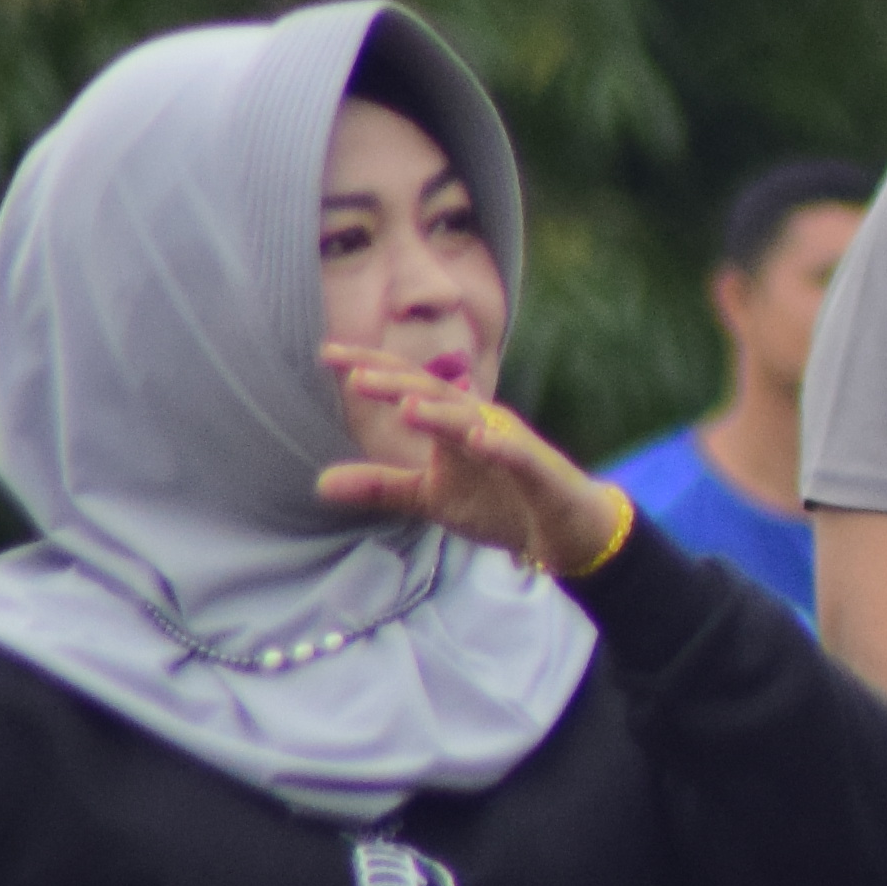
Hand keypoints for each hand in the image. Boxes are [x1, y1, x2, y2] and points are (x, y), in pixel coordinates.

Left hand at [318, 361, 626, 577]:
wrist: (567, 532)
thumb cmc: (500, 503)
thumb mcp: (430, 497)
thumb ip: (381, 486)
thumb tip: (319, 484)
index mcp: (454, 421)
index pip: (409, 386)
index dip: (372, 367)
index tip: (328, 353)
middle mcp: (482, 421)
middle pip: (436, 392)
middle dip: (397, 382)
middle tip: (355, 375)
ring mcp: (512, 444)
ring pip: (473, 420)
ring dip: (441, 412)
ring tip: (406, 407)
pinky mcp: (540, 471)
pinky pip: (518, 454)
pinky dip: (499, 445)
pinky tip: (476, 440)